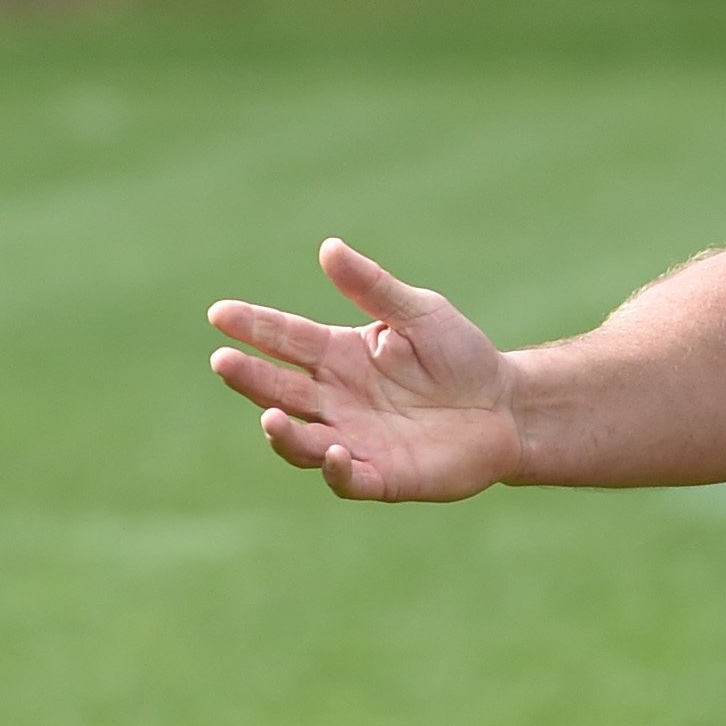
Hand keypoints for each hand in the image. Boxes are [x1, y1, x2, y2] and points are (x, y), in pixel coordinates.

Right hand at [208, 238, 523, 501]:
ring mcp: (354, 439)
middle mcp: (336, 399)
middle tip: (223, 361)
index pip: (286, 339)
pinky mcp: (381, 475)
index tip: (219, 313)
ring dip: (281, 432)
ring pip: (300, 441)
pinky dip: (335, 469)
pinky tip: (336, 451)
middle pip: (280, 389)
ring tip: (269, 414)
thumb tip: (328, 247)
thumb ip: (373, 288)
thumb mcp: (420, 313)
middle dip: (249, 377)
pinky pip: (346, 478)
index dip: (253, 327)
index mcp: (340, 355)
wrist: (506, 406)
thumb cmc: (460, 355)